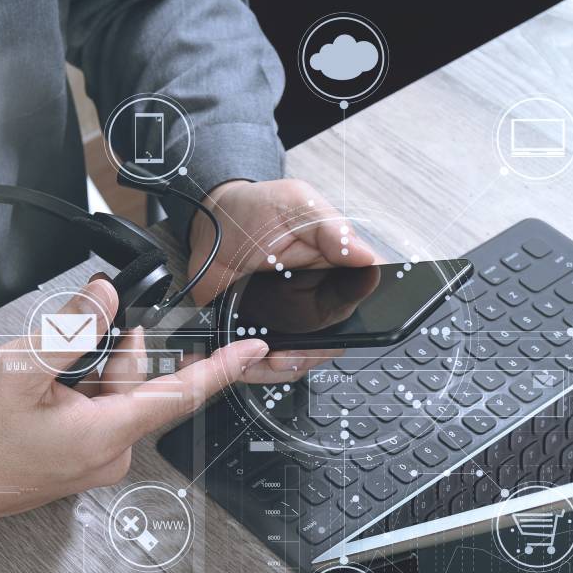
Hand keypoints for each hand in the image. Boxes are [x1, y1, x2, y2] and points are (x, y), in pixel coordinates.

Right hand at [0, 277, 269, 538]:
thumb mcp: (19, 367)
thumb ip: (71, 328)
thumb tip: (105, 297)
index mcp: (106, 433)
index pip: (180, 394)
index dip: (220, 368)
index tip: (252, 350)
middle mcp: (109, 453)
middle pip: (139, 386)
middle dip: (115, 349)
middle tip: (82, 321)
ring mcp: (94, 461)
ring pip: (115, 398)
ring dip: (91, 370)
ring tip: (45, 364)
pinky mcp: (79, 462)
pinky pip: (98, 415)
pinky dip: (82, 390)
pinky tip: (47, 384)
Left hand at [186, 179, 378, 379]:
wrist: (207, 225)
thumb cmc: (255, 208)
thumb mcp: (297, 204)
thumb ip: (332, 228)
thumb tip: (366, 255)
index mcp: (336, 268)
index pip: (362, 300)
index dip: (360, 321)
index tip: (335, 327)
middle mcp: (317, 297)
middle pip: (333, 339)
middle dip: (313, 354)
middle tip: (289, 353)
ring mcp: (290, 317)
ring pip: (301, 356)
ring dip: (286, 365)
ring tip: (267, 360)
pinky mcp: (261, 330)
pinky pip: (266, 360)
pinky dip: (257, 368)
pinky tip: (246, 362)